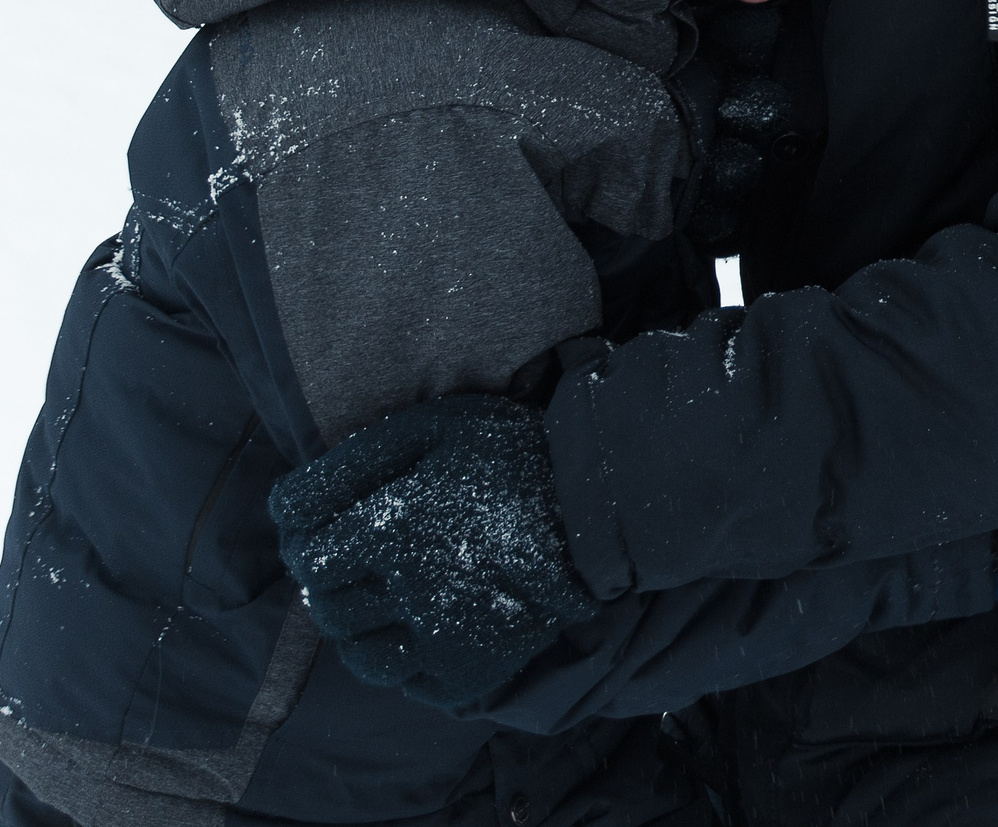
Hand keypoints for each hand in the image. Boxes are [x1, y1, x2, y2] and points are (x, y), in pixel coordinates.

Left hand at [268, 393, 599, 707]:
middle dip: (335, 585)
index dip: (315, 541)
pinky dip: (406, 660)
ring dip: (362, 628)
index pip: (311, 558)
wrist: (600, 506)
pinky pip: (409, 682)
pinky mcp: (471, 671)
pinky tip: (427, 627)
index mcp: (392, 532)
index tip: (337, 529)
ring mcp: (441, 641)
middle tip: (364, 563)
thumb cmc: (511, 454)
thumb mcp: (431, 427)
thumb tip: (284, 506)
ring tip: (389, 601)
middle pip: (329, 610)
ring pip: (361, 656)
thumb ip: (352, 461)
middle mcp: (408, 595)